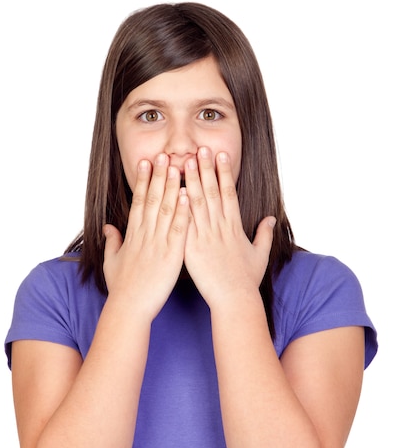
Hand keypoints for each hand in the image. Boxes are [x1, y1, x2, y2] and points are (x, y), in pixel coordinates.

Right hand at [103, 153, 189, 318]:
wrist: (129, 308)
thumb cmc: (121, 288)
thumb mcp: (112, 262)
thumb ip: (112, 242)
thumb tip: (108, 227)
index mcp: (133, 235)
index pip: (139, 201)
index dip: (143, 181)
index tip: (146, 162)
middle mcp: (145, 235)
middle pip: (152, 199)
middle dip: (158, 175)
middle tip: (163, 154)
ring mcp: (158, 244)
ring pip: (166, 210)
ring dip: (172, 186)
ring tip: (178, 165)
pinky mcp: (171, 255)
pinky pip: (178, 230)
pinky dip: (183, 212)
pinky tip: (188, 196)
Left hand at [183, 147, 274, 306]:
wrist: (234, 300)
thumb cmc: (247, 280)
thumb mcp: (260, 255)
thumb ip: (265, 234)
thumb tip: (271, 218)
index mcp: (235, 227)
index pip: (229, 193)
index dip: (224, 172)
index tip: (220, 155)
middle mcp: (220, 228)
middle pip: (212, 192)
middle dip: (205, 168)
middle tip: (199, 148)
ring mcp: (205, 237)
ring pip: (197, 203)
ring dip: (191, 181)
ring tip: (185, 161)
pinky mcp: (192, 249)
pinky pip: (185, 224)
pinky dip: (180, 207)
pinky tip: (175, 191)